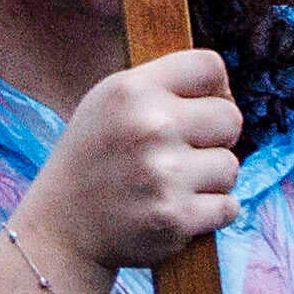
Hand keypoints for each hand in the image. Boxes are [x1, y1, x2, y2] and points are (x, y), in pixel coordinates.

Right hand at [17, 51, 245, 273]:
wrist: (63, 227)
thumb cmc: (94, 159)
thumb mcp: (107, 103)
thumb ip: (159, 88)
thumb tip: (224, 92)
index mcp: (131, 90)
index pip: (209, 66)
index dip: (216, 88)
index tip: (203, 108)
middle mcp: (150, 126)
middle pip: (230, 118)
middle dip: (216, 137)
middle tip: (186, 152)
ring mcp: (165, 174)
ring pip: (230, 166)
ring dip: (210, 179)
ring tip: (173, 184)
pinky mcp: (177, 217)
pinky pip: (228, 206)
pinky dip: (210, 212)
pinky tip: (178, 209)